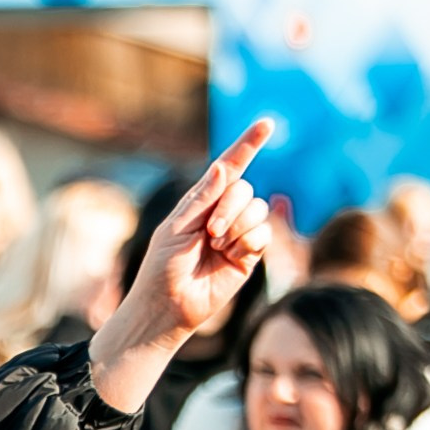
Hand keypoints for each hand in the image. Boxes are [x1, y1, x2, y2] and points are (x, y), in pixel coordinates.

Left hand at [88, 119, 276, 411]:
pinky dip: (247, 243)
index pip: (229, 167)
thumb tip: (225, 166)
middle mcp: (221, 212)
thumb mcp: (177, 227)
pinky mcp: (249, 253)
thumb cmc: (162, 266)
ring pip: (257, 210)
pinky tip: (230, 257)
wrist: (169, 306)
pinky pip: (263, 233)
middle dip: (229, 208)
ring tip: (216, 247)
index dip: (247, 145)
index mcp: (200, 200)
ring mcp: (237, 232)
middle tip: (210, 233)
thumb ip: (203, 197)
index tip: (267, 123)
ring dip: (237, 227)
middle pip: (245, 189)